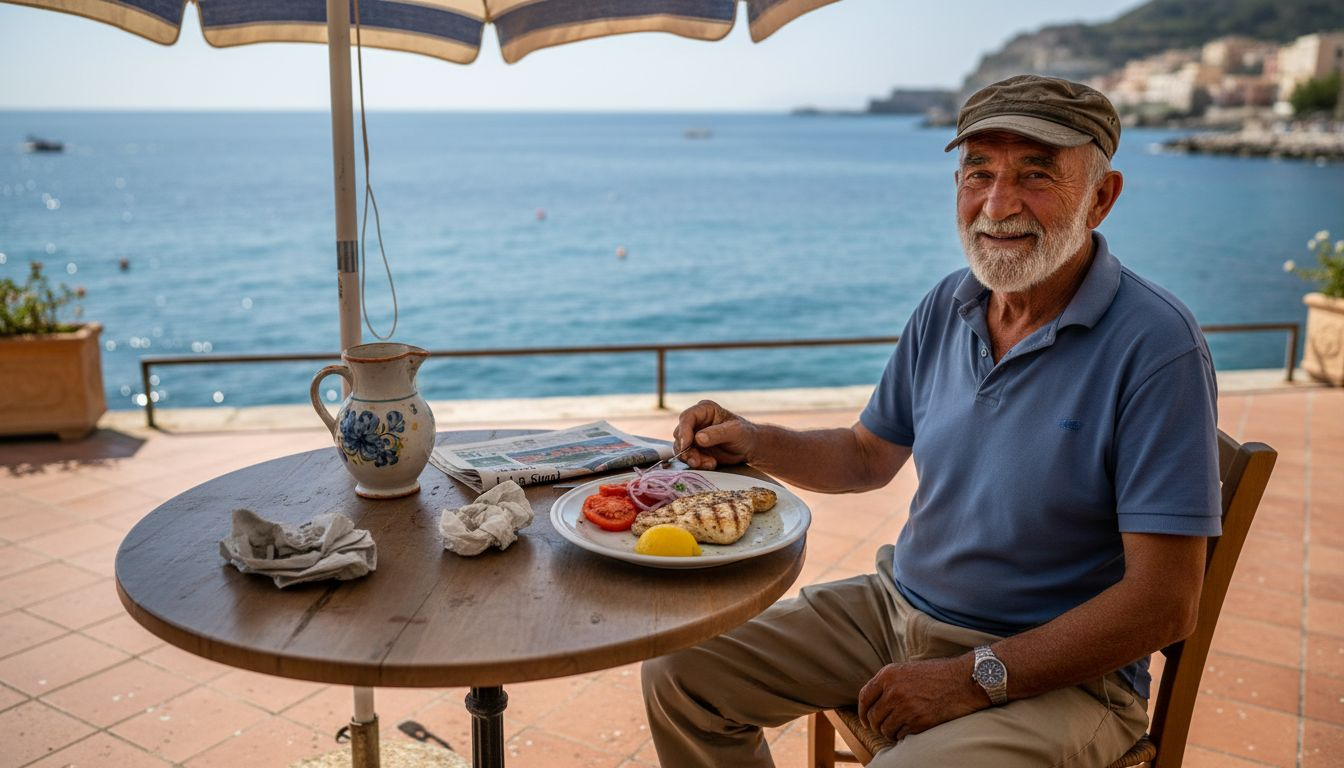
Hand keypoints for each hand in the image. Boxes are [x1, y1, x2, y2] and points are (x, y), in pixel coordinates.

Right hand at [673, 400, 757, 469]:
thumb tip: (698, 438)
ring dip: (692, 458)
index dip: (684, 431)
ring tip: (709, 464)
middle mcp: (696, 421)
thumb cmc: (745, 434)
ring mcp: (694, 435)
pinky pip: (688, 457)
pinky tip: (711, 465)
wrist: (749, 448)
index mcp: (705, 409)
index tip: (686, 445)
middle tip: (697, 461)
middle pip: (680, 434)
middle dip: (687, 449)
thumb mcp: (735, 432)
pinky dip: (697, 463)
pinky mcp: (695, 448)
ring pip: (681, 447)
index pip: (687, 417)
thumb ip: (718, 433)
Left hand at [856, 656, 985, 741]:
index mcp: (888, 674)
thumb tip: (873, 701)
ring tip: (898, 729)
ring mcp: (906, 707)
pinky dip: (903, 736)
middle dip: (876, 725)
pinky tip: (910, 730)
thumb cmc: (938, 675)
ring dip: (890, 732)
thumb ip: (889, 682)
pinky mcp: (919, 721)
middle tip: (884, 728)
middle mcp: (893, 691)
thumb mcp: (908, 670)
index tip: (865, 720)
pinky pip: (901, 735)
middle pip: (873, 717)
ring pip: (885, 729)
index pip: (864, 697)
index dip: (862, 712)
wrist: (964, 680)